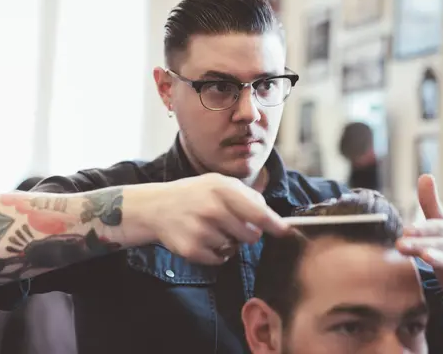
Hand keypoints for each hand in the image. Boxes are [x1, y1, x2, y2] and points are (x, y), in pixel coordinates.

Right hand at [144, 173, 289, 264]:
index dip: (275, 225)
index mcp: (222, 190)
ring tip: (211, 228)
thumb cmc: (194, 194)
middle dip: (247, 233)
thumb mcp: (218, 183)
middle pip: (251, 236)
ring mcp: (201, 231)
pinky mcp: (192, 250)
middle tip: (231, 224)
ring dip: (228, 242)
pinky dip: (215, 253)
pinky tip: (202, 238)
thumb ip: (246, 195)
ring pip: (235, 248)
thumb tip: (271, 214)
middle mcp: (212, 210)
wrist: (156, 207)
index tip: (286, 231)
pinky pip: (219, 260)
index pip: (259, 213)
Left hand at [396, 174, 442, 317]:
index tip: (405, 229)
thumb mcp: (441, 229)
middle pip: (442, 242)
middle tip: (400, 245)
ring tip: (424, 256)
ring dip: (440, 257)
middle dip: (421, 242)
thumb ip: (431, 205)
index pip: (438, 227)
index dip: (422, 228)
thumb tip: (425, 175)